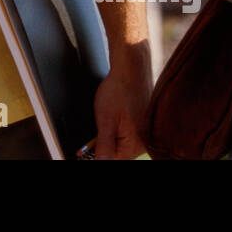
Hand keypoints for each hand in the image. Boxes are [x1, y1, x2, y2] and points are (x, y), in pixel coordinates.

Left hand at [91, 42, 150, 159]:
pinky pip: (129, 133)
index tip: (86, 150)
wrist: (131, 69)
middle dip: (105, 145)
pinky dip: (118, 128)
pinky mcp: (144, 124)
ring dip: (111, 136)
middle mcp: (145, 141)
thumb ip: (103, 145)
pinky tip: (115, 116)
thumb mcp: (105, 121)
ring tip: (109, 118)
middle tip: (97, 131)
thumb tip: (100, 162)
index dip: (97, 155)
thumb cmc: (119, 91)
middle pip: (119, 153)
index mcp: (136, 144)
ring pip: (123, 143)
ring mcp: (146, 132)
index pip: (114, 160)